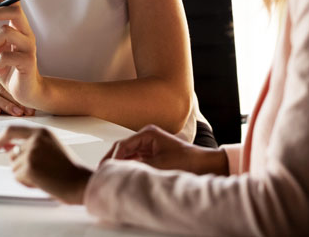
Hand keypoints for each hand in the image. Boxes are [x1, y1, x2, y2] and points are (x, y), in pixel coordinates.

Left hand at [0, 0, 43, 107]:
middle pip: (15, 11)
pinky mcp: (28, 62)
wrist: (25, 92)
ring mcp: (28, 47)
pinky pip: (6, 56)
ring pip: (6, 32)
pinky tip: (0, 70)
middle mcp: (26, 34)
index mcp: (19, 28)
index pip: (13, 3)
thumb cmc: (9, 68)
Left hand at [0, 125, 91, 204]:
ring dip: (25, 174)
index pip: (12, 129)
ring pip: (14, 167)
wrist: (79, 181)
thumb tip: (6, 147)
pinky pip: (18, 177)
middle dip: (19, 164)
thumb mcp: (50, 148)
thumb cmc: (67, 167)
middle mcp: (35, 139)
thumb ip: (29, 144)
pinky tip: (42, 181)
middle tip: (37, 171)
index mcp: (42, 132)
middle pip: (12, 153)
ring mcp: (31, 153)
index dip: (1, 138)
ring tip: (44, 176)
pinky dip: (27, 182)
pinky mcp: (28, 167)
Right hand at [100, 124, 227, 174]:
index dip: (112, 158)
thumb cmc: (187, 161)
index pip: (122, 145)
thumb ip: (137, 166)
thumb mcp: (158, 165)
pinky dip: (130, 166)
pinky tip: (125, 175)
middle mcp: (147, 136)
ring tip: (111, 174)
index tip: (104, 169)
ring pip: (129, 154)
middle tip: (102, 172)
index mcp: (148, 133)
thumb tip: (119, 170)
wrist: (205, 165)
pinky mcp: (154, 154)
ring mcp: (150, 145)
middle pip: (123, 148)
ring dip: (121, 164)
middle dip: (113, 160)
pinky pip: (136, 159)